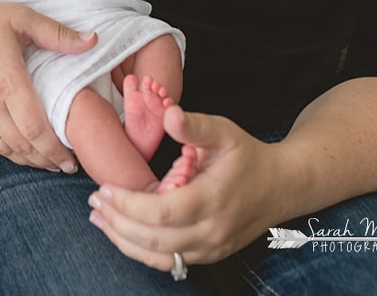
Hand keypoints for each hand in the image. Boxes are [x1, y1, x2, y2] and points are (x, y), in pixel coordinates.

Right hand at [0, 0, 94, 170]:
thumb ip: (58, 34)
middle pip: (21, 146)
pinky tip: (14, 146)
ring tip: (43, 162)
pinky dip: (2, 148)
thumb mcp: (21, 18)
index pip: (36, 130)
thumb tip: (93, 40)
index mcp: (9, 82)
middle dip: (45, 161)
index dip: (55, 151)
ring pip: (1, 147)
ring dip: (24, 159)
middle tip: (64, 167)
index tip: (72, 162)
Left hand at [88, 105, 293, 269]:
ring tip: (98, 218)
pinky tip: (121, 233)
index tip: (104, 189)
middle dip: (117, 221)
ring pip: (158, 256)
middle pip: (154, 239)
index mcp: (213, 199)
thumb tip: (168, 114)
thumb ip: (194, 125)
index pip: (161, 213)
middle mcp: (212, 231)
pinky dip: (140, 251)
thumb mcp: (224, 132)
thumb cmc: (248, 156)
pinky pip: (169, 261)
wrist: (282, 187)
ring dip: (123, 240)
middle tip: (94, 201)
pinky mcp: (208, 255)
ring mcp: (211, 248)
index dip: (127, 204)